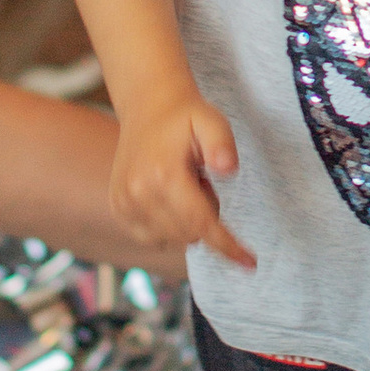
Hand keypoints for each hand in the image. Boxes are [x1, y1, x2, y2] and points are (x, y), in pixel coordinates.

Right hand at [112, 93, 256, 268]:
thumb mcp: (213, 121)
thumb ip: (222, 143)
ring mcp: (124, 203)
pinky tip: (169, 197)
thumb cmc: (186, 117)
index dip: (228, 246)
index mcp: (164, 175)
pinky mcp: (119, 208)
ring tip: (183, 185)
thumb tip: (228, 168)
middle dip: (205, 217)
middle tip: (201, 181)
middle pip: (189, 235)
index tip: (250, 263)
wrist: (147, 107)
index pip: (201, 224)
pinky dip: (169, 226)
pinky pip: (153, 238)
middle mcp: (139, 193)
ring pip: (172, 239)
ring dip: (186, 222)